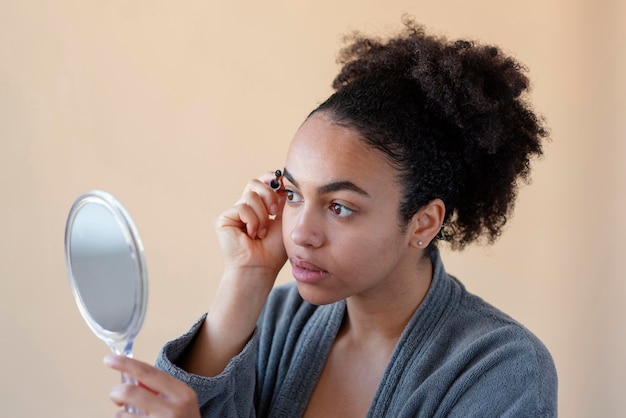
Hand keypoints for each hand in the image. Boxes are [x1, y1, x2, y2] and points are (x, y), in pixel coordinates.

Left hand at [105, 355, 199, 417]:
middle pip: (130, 392)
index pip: (148, 373)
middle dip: (116, 392)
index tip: (109, 359)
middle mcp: (173, 410)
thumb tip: (131, 378)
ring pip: (122, 415)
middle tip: (115, 396)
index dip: (126, 364)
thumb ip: (159, 388)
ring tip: (130, 417)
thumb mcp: (180, 401)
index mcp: (182, 394)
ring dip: (120, 415)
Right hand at [215, 172, 287, 288]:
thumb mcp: (283, 220)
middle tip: (274, 212)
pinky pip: (242, 207)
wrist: (260, 268)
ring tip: (261, 233)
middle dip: (269, 195)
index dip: (271, 180)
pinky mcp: (223, 219)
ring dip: (261, 215)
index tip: (283, 185)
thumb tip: (284, 181)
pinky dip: (252, 221)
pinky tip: (251, 235)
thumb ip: (282, 200)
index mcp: (258, 207)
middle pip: (255, 183)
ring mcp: (233, 213)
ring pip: (250, 195)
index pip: (262, 182)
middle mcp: (244, 208)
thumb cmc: (273, 250)